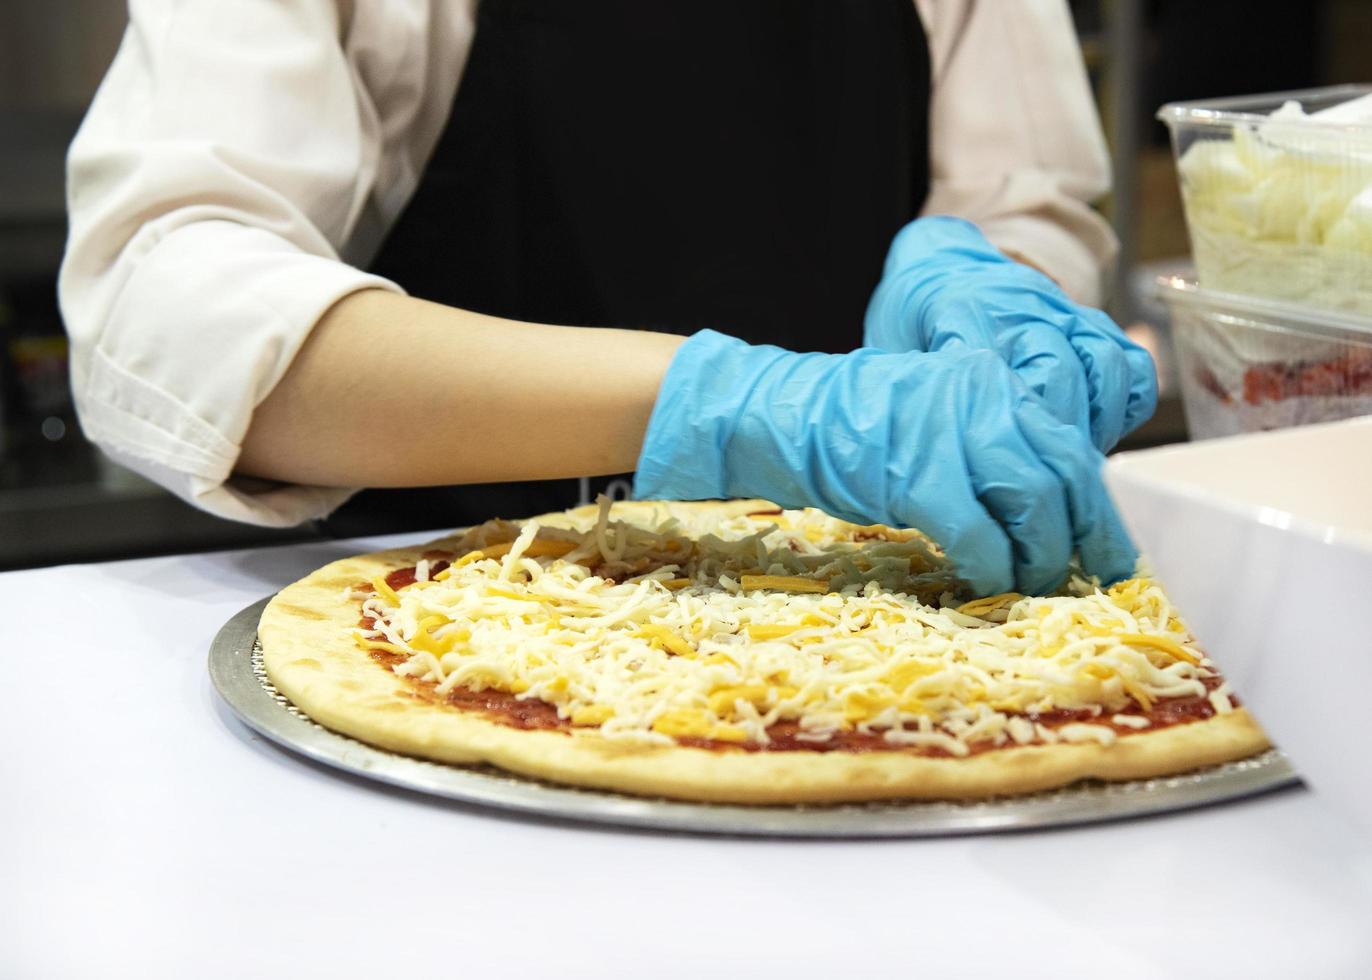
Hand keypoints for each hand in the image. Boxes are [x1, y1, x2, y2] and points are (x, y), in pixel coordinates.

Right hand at [634, 330, 1136, 594]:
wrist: (786, 416)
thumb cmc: (858, 428)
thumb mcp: (940, 418)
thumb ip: (993, 446)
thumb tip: (1045, 510)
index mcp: (993, 382)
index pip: (1071, 448)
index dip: (1101, 511)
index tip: (1113, 554)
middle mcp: (983, 397)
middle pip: (1067, 478)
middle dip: (1087, 540)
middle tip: (1091, 581)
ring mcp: (951, 434)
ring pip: (1035, 507)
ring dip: (1043, 559)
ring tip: (1035, 586)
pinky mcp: (918, 476)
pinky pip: (980, 535)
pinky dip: (994, 568)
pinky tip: (989, 583)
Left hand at [863, 216, 1157, 451]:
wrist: (942, 266)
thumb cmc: (912, 324)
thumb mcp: (890, 353)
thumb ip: (914, 396)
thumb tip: (934, 467)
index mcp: (963, 310)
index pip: (998, 371)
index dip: (1005, 429)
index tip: (1000, 478)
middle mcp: (1022, 306)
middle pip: (1058, 375)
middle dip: (1053, 438)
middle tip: (1040, 487)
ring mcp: (1065, 312)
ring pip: (1104, 368)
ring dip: (1093, 428)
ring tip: (1069, 469)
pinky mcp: (1095, 323)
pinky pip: (1130, 366)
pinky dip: (1122, 409)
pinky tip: (1095, 439)